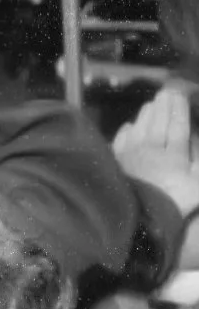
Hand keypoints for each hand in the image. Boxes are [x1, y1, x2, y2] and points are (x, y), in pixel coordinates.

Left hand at [113, 84, 197, 216]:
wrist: (138, 216)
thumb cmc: (174, 202)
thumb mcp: (198, 186)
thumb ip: (198, 163)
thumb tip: (195, 145)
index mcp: (174, 155)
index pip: (178, 126)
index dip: (179, 110)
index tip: (180, 95)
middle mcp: (152, 150)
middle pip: (159, 123)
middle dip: (164, 106)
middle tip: (166, 91)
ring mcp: (132, 155)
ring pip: (140, 128)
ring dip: (146, 114)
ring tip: (151, 103)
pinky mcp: (117, 162)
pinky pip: (122, 141)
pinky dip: (126, 131)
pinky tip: (129, 126)